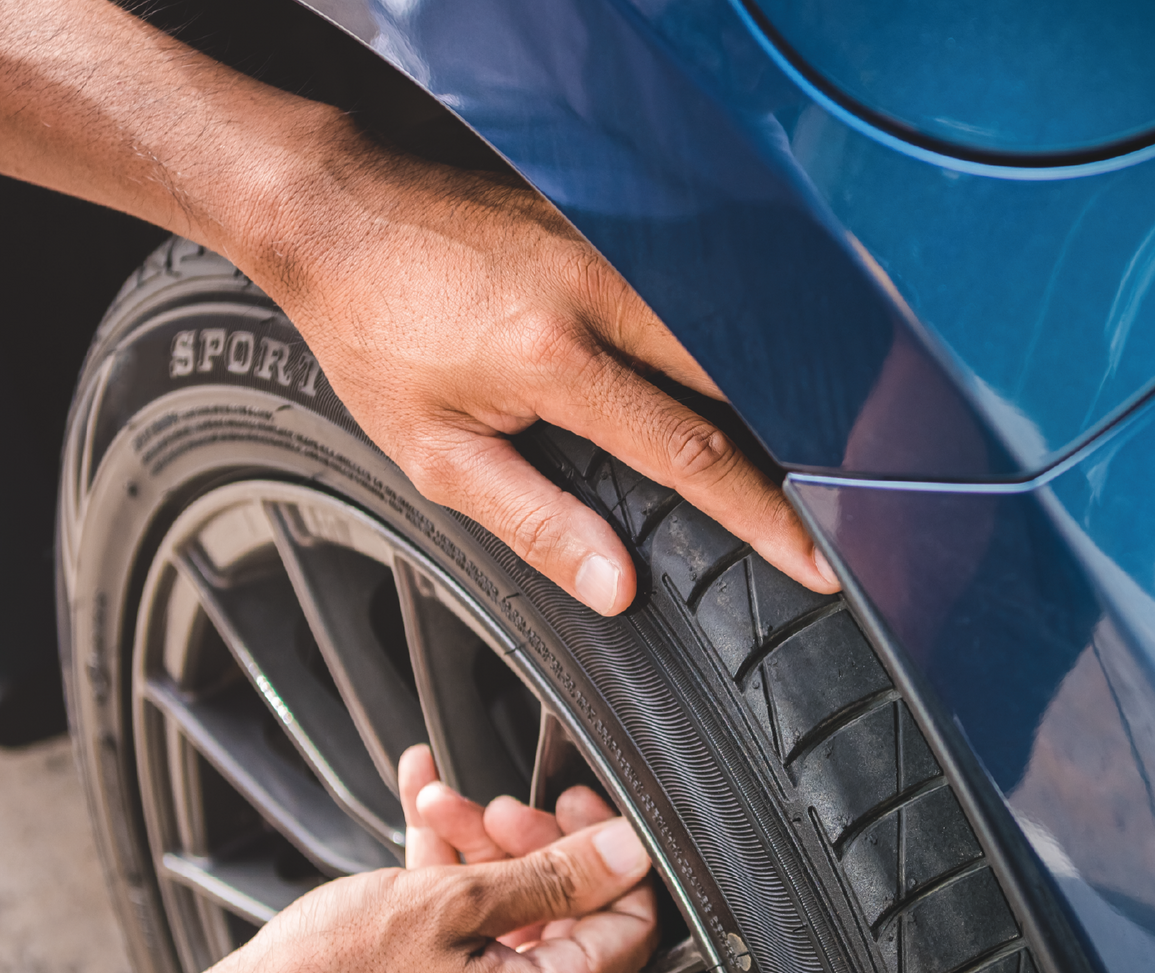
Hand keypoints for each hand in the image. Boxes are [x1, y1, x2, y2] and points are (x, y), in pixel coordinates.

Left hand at [0, 0, 838, 617]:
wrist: (334, 204)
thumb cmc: (373, 328)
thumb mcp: (435, 453)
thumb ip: (534, 523)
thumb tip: (617, 586)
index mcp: (558, 360)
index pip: (694, 454)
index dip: (764, 516)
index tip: (813, 560)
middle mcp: (603, 295)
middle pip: (736, 391)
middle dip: (786, 463)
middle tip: (820, 526)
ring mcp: (615, 250)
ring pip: (725, 343)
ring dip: (763, 409)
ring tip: (789, 474)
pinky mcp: (613, 226)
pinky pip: (693, 302)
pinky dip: (724, 357)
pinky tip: (729, 397)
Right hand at [193, 748, 657, 972]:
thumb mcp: (452, 901)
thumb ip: (555, 873)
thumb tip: (630, 851)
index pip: (629, 926)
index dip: (611, 857)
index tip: (580, 808)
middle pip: (569, 917)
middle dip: (530, 844)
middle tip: (494, 807)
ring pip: (515, 919)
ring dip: (483, 854)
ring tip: (439, 805)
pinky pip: (473, 939)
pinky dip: (453, 883)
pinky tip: (424, 818)